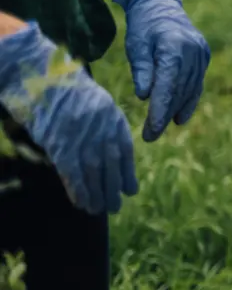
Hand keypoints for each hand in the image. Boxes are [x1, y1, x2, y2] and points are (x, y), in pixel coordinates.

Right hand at [0, 21, 137, 214]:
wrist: (44, 79)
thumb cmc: (69, 91)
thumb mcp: (97, 105)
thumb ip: (105, 127)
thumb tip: (110, 153)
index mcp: (114, 120)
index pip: (125, 154)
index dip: (126, 174)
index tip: (130, 190)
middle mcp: (103, 133)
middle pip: (111, 168)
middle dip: (113, 190)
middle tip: (115, 207)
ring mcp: (83, 141)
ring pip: (94, 176)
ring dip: (97, 196)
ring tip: (99, 210)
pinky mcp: (62, 148)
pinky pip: (73, 175)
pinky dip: (78, 192)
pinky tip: (81, 203)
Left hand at [113, 0, 210, 141]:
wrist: (160, 4)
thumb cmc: (142, 26)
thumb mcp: (135, 45)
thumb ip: (142, 69)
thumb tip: (145, 96)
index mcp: (175, 47)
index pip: (168, 86)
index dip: (160, 111)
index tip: (150, 131)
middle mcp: (193, 51)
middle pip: (179, 90)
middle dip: (165, 115)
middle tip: (151, 136)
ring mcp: (201, 54)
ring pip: (189, 88)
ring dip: (176, 109)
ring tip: (161, 127)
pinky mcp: (203, 56)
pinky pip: (196, 82)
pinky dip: (189, 100)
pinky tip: (180, 117)